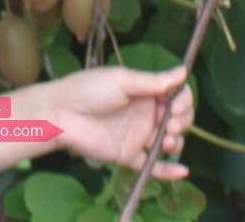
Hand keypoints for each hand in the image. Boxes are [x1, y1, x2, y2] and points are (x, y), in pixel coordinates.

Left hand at [44, 65, 195, 180]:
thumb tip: (183, 72)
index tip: (176, 104)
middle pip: (178, 119)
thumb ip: (153, 81)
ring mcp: (137, 136)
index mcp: (145, 93)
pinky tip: (182, 171)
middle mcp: (145, 114)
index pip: (177, 97)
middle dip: (182, 120)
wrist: (60, 114)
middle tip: (170, 121)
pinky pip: (151, 166)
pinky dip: (167, 171)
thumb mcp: (123, 80)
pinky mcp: (128, 155)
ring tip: (167, 140)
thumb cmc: (88, 89)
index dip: (183, 101)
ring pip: (169, 142)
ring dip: (177, 142)